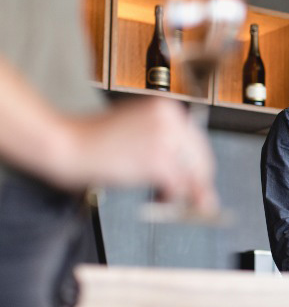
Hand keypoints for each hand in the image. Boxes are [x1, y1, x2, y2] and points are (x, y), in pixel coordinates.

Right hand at [62, 98, 217, 213]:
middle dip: (195, 180)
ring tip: (165, 196)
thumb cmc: (96, 140)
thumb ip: (166, 148)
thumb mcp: (138, 133)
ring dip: (185, 191)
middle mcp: (172, 119)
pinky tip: (159, 198)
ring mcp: (167, 139)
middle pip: (200, 157)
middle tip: (189, 197)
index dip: (195, 164)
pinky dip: (172, 198)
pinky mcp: (159, 161)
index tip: (193, 179)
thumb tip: (190, 170)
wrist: (69, 143)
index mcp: (168, 108)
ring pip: (193, 174)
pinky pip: (179, 186)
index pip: (196, 140)